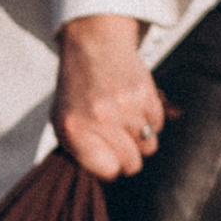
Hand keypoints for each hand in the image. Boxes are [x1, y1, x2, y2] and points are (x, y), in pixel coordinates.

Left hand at [52, 14, 165, 180]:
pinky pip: (158, 124)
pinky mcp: (144, 93)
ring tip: (126, 122)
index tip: (109, 158)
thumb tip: (107, 175)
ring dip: (141, 138)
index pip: (108, 171)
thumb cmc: (77, 88)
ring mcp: (124, 105)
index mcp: (74, 129)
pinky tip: (135, 106)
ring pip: (149, 145)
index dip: (111, 167)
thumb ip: (79, 150)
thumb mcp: (63, 120)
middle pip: (133, 163)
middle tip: (121, 142)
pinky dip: (150, 119)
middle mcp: (99, 119)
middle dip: (129, 157)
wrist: (93, 46)